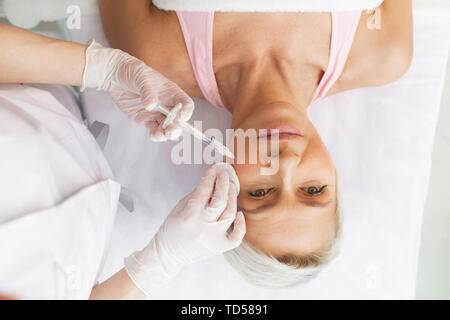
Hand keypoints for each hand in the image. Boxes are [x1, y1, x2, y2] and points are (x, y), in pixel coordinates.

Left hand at [82, 40, 193, 140]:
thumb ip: (148, 92)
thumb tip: (151, 106)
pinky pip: (154, 130)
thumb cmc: (132, 71)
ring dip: (166, 133)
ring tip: (162, 134)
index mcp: (172, 92)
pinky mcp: (145, 119)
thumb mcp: (142, 78)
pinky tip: (154, 135)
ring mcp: (156, 113)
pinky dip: (156, 135)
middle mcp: (166, 104)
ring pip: (167, 127)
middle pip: (178, 120)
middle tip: (171, 131)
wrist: (114, 75)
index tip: (180, 117)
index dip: (186, 112)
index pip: (186, 104)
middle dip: (177, 127)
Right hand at [124, 163, 245, 294]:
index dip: (211, 177)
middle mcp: (202, 227)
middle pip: (220, 201)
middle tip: (225, 174)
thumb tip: (212, 180)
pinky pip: (236, 237)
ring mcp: (212, 239)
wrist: (168, 255)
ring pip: (230, 214)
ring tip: (231, 187)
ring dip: (233, 198)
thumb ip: (197, 195)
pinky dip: (241, 225)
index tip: (214, 169)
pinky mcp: (219, 248)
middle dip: (224, 183)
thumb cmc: (172, 229)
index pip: (204, 191)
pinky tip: (239, 214)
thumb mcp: (179, 207)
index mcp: (188, 216)